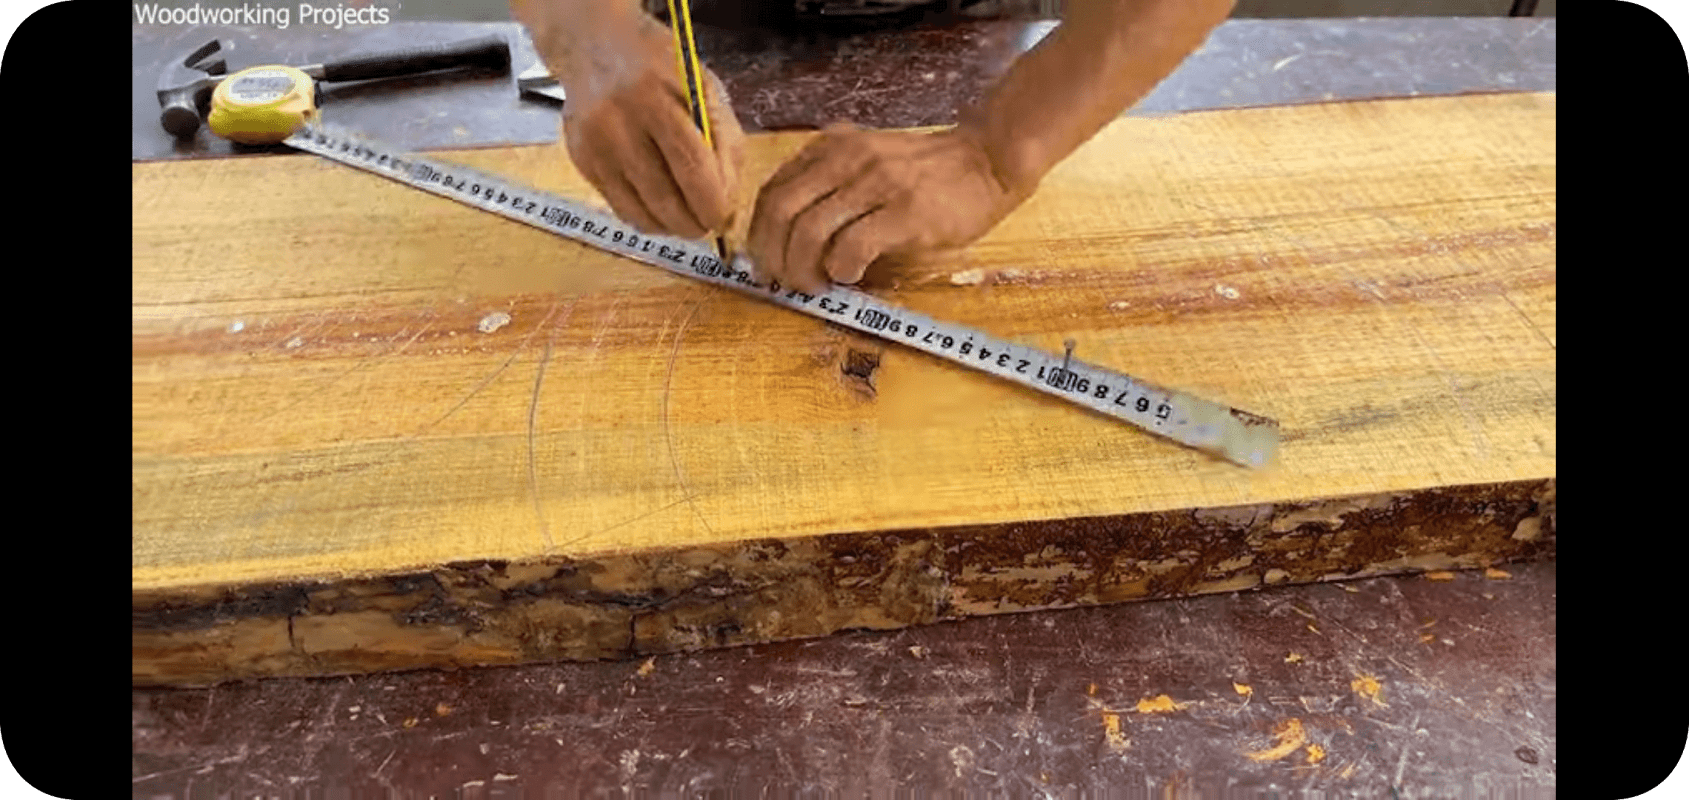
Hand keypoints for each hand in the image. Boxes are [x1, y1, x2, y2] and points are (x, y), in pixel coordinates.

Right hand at [554, 17, 745, 238]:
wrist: (595, 46)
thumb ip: (724, 141)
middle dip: (693, 223)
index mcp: (657, 99)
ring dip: (670, 226)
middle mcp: (620, 123)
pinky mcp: (581, 161)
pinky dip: (646, 217)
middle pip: (664, 198)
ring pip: (640, 212)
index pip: (693, 168)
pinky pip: (620, 207)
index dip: (713, 204)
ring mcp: (595, 145)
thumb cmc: (661, 69)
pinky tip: (659, 208)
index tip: (724, 216)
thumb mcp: (704, 88)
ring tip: (686, 219)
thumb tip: (729, 201)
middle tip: (707, 225)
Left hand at [747, 123, 1022, 293]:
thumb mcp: (868, 164)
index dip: (759, 235)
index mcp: (831, 148)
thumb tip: (789, 243)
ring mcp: (876, 183)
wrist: (988, 160)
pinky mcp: (905, 210)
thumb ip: (830, 188)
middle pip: (780, 211)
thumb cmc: (927, 174)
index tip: (766, 265)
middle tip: (784, 283)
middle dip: (772, 256)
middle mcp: (846, 159)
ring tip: (816, 286)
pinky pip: (853, 245)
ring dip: (802, 269)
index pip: (772, 191)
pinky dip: (840, 269)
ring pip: (809, 230)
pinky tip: (850, 276)